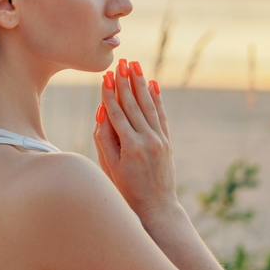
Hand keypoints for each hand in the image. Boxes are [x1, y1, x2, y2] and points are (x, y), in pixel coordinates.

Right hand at [93, 59, 177, 222]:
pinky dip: (157, 99)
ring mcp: (160, 140)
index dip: (111, 93)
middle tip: (122, 62)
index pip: (118, 113)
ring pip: (149, 106)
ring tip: (135, 66)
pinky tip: (153, 84)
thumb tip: (102, 110)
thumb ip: (104, 138)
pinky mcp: (167, 142)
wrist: (156, 207)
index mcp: (130, 146)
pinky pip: (161, 115)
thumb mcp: (109, 166)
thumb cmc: (126, 189)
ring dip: (141, 84)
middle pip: (134, 104)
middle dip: (127, 82)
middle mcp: (147, 140)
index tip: (107, 76)